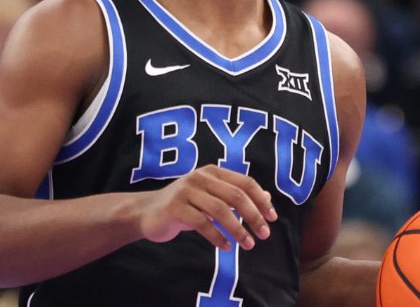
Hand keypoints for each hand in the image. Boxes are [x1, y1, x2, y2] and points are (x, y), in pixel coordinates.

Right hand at [136, 165, 276, 251]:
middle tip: (264, 234)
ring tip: (249, 244)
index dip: (261, 200)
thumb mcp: (210, 197)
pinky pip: (202, 224)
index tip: (272, 217)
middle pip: (236, 195)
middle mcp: (200, 177)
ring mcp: (186, 191)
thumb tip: (267, 198)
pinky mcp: (175, 208)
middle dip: (254, 216)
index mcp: (212, 172)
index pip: (245, 182)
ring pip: (220, 210)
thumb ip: (235, 195)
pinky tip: (227, 246)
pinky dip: (218, 237)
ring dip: (238, 229)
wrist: (147, 212)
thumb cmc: (185, 205)